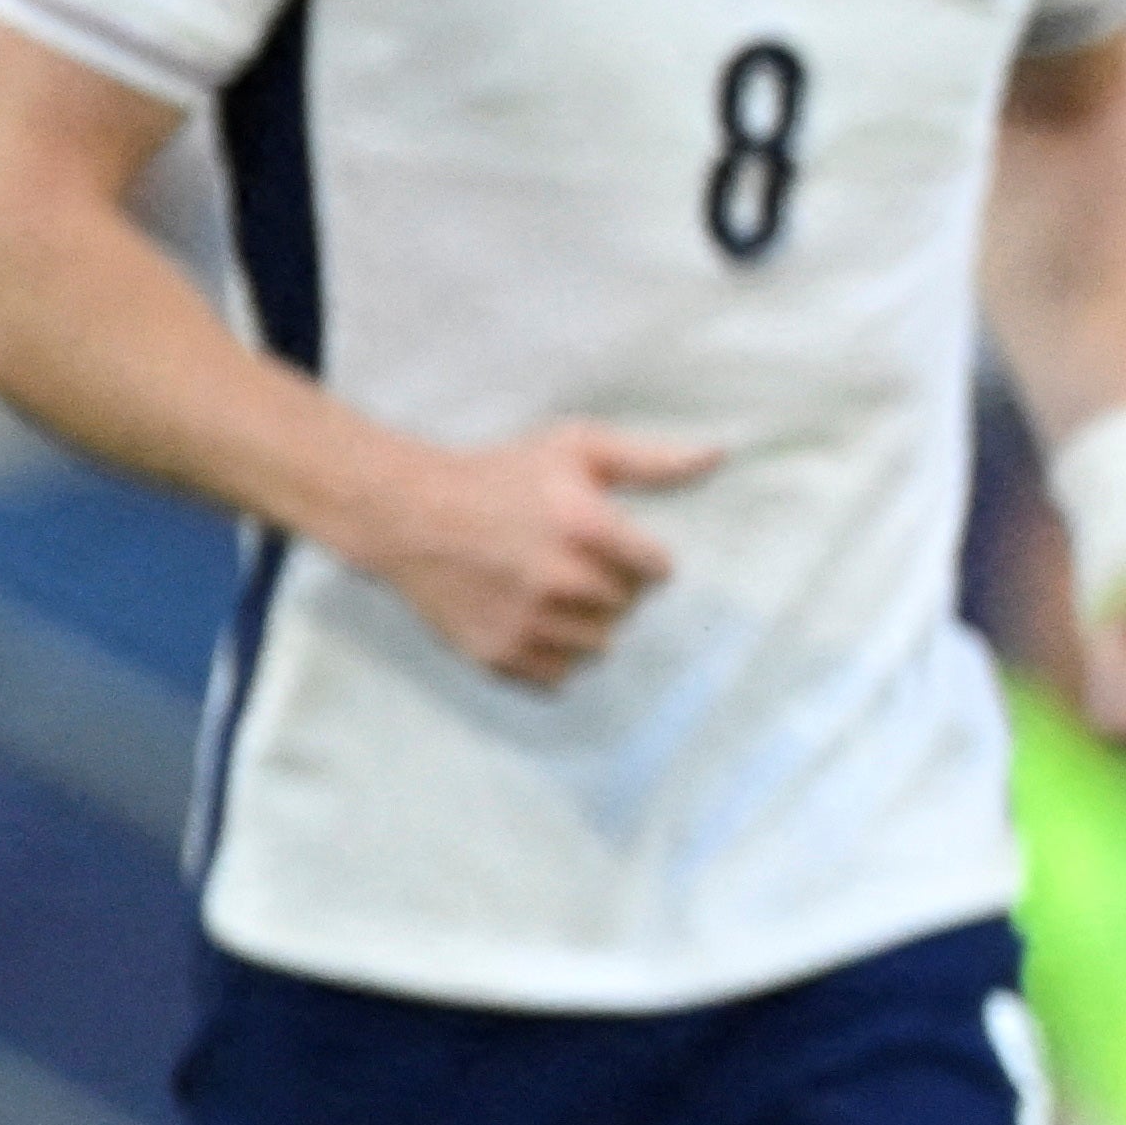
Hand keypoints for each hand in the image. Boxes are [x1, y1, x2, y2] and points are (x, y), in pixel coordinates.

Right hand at [362, 424, 712, 689]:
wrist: (406, 513)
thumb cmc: (499, 476)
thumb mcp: (575, 449)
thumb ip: (651, 460)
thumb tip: (719, 454)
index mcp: (584, 527)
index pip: (660, 571)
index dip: (640, 556)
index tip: (610, 544)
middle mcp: (559, 580)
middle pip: (629, 607)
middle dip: (611, 587)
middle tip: (570, 562)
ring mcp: (526, 622)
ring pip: (599, 644)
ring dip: (585, 622)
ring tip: (549, 591)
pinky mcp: (498, 653)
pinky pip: (560, 675)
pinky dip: (553, 654)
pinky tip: (531, 619)